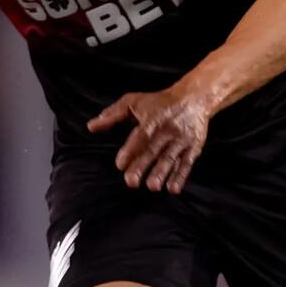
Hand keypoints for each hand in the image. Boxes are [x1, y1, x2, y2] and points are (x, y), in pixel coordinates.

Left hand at [90, 82, 213, 191]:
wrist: (194, 98)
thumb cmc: (159, 102)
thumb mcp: (134, 102)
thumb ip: (112, 114)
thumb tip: (91, 127)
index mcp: (152, 119)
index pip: (141, 136)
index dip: (130, 150)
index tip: (120, 164)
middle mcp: (168, 130)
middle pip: (154, 150)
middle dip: (143, 166)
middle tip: (131, 182)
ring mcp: (181, 140)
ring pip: (170, 158)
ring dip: (162, 173)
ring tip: (152, 186)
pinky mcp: (193, 147)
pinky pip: (186, 163)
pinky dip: (180, 176)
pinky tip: (173, 189)